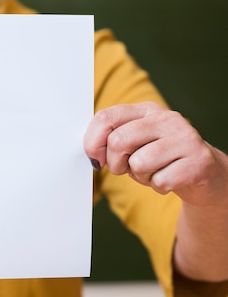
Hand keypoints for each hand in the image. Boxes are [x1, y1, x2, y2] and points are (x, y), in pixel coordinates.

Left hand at [83, 101, 227, 206]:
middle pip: (118, 141)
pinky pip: (160, 181)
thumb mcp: (135, 142)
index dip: (92, 141)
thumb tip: (90, 153)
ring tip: (153, 172)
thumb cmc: (160, 158)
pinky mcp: (198, 161)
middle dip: (116, 163)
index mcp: (146, 110)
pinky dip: (158, 186)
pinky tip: (169, 179)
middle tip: (126, 169)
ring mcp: (185, 138)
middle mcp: (166, 119)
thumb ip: (112, 139)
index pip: (106, 117)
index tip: (95, 158)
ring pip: (139, 163)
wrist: (205, 174)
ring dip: (140, 177)